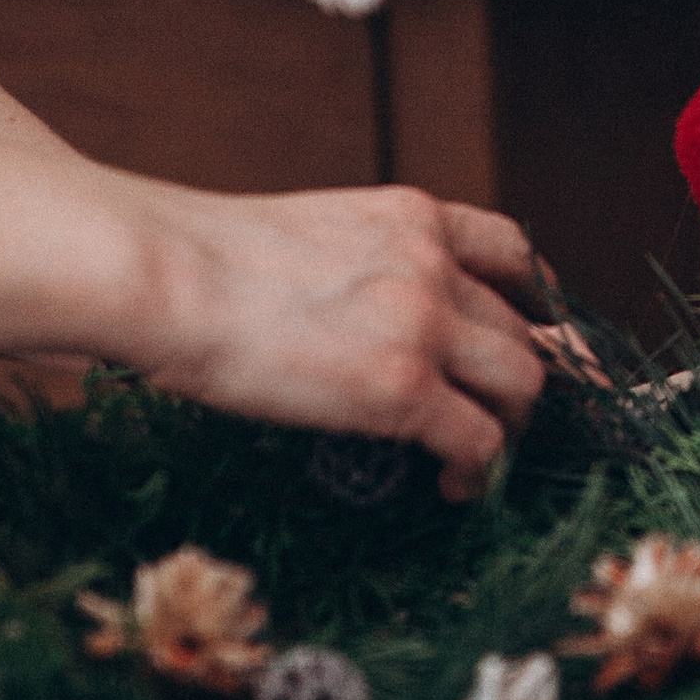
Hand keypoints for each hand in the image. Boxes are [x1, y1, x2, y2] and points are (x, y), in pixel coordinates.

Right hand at [137, 182, 546, 495]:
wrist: (166, 274)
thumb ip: (363, 263)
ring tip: (470, 455)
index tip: (527, 334)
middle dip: (513, 380)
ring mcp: (425, 323)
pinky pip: (483, 440)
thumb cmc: (204, 261)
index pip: (513, 249)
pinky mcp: (403, 388)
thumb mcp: (313, 232)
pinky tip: (448, 484)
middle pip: (522, 330)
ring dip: (510, 426)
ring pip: (524, 383)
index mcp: (410, 215)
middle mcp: (433, 261)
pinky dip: (478, 471)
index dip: (533, 302)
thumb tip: (363, 314)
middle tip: (487, 416)